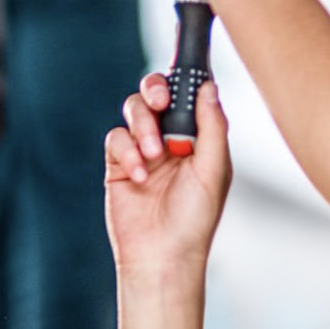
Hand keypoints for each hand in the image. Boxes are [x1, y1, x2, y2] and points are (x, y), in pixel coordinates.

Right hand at [105, 73, 232, 289]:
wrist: (161, 256)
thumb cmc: (194, 220)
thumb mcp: (213, 170)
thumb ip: (212, 126)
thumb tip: (209, 87)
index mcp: (198, 138)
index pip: (189, 96)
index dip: (184, 80)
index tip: (182, 71)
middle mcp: (170, 139)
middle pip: (156, 94)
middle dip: (155, 91)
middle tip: (159, 103)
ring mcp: (143, 150)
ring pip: (134, 112)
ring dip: (141, 127)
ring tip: (152, 155)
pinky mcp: (118, 164)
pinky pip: (116, 139)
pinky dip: (126, 152)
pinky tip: (139, 176)